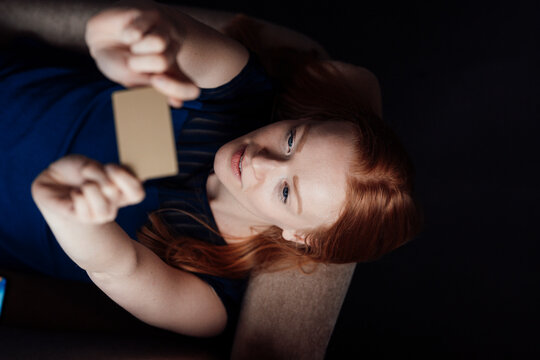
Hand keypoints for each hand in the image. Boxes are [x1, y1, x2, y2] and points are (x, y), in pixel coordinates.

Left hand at [32, 155, 144, 224]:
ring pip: (104, 210)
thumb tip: (107, 186)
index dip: (128, 180)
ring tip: (82, 184)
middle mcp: (112, 205)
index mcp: (121, 191)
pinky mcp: (80, 219)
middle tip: (88, 170)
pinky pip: (85, 211)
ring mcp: (97, 215)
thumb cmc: (75, 171)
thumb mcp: (89, 164)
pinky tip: (73, 193)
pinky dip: (78, 196)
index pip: (138, 193)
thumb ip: (100, 172)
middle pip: (115, 194)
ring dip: (90, 189)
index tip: (110, 167)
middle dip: (99, 177)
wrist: (53, 179)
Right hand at [85, 1, 199, 106]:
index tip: (155, 80)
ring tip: (133, 45)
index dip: (176, 88)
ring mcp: (166, 32)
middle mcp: (175, 53)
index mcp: (174, 75)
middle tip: (133, 60)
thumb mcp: (133, 81)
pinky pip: (142, 29)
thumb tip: (177, 103)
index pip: (188, 87)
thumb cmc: (118, 63)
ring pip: (158, 42)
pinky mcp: (154, 14)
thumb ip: (153, 91)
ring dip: (137, 48)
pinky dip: (129, 34)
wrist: (99, 39)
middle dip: (140, 63)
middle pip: (164, 61)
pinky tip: (128, 32)